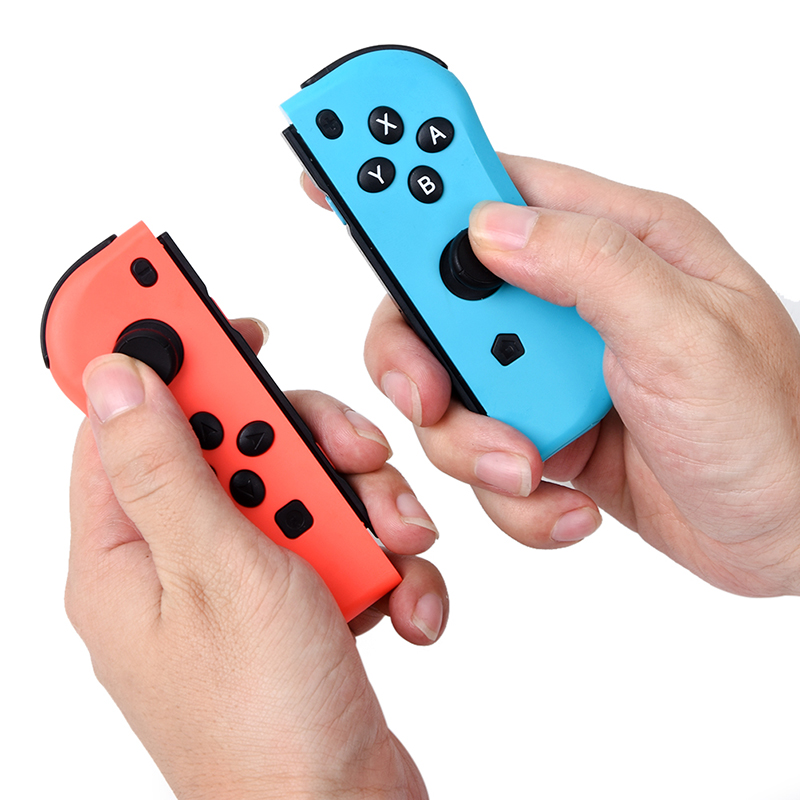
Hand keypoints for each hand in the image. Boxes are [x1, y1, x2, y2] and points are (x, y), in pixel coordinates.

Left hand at [66, 319, 441, 798]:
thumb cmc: (269, 721)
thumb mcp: (220, 569)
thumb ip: (170, 466)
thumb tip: (118, 377)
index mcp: (128, 553)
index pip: (124, 418)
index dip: (160, 351)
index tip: (187, 295)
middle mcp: (180, 563)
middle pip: (237, 443)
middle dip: (306, 442)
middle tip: (348, 456)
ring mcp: (244, 583)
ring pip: (301, 486)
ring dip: (360, 507)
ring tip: (393, 552)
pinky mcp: (299, 603)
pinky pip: (336, 540)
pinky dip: (377, 561)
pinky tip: (398, 602)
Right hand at [304, 157, 799, 597]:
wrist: (793, 532)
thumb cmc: (774, 425)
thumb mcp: (688, 332)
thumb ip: (587, 265)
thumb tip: (489, 229)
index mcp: (610, 244)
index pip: (488, 186)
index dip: (405, 172)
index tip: (333, 168)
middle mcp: (567, 303)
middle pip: (436, 302)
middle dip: (423, 360)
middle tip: (434, 395)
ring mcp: (549, 374)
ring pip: (448, 394)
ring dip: (474, 445)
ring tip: (537, 470)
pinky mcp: (543, 436)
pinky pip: (481, 459)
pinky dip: (513, 497)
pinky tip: (571, 502)